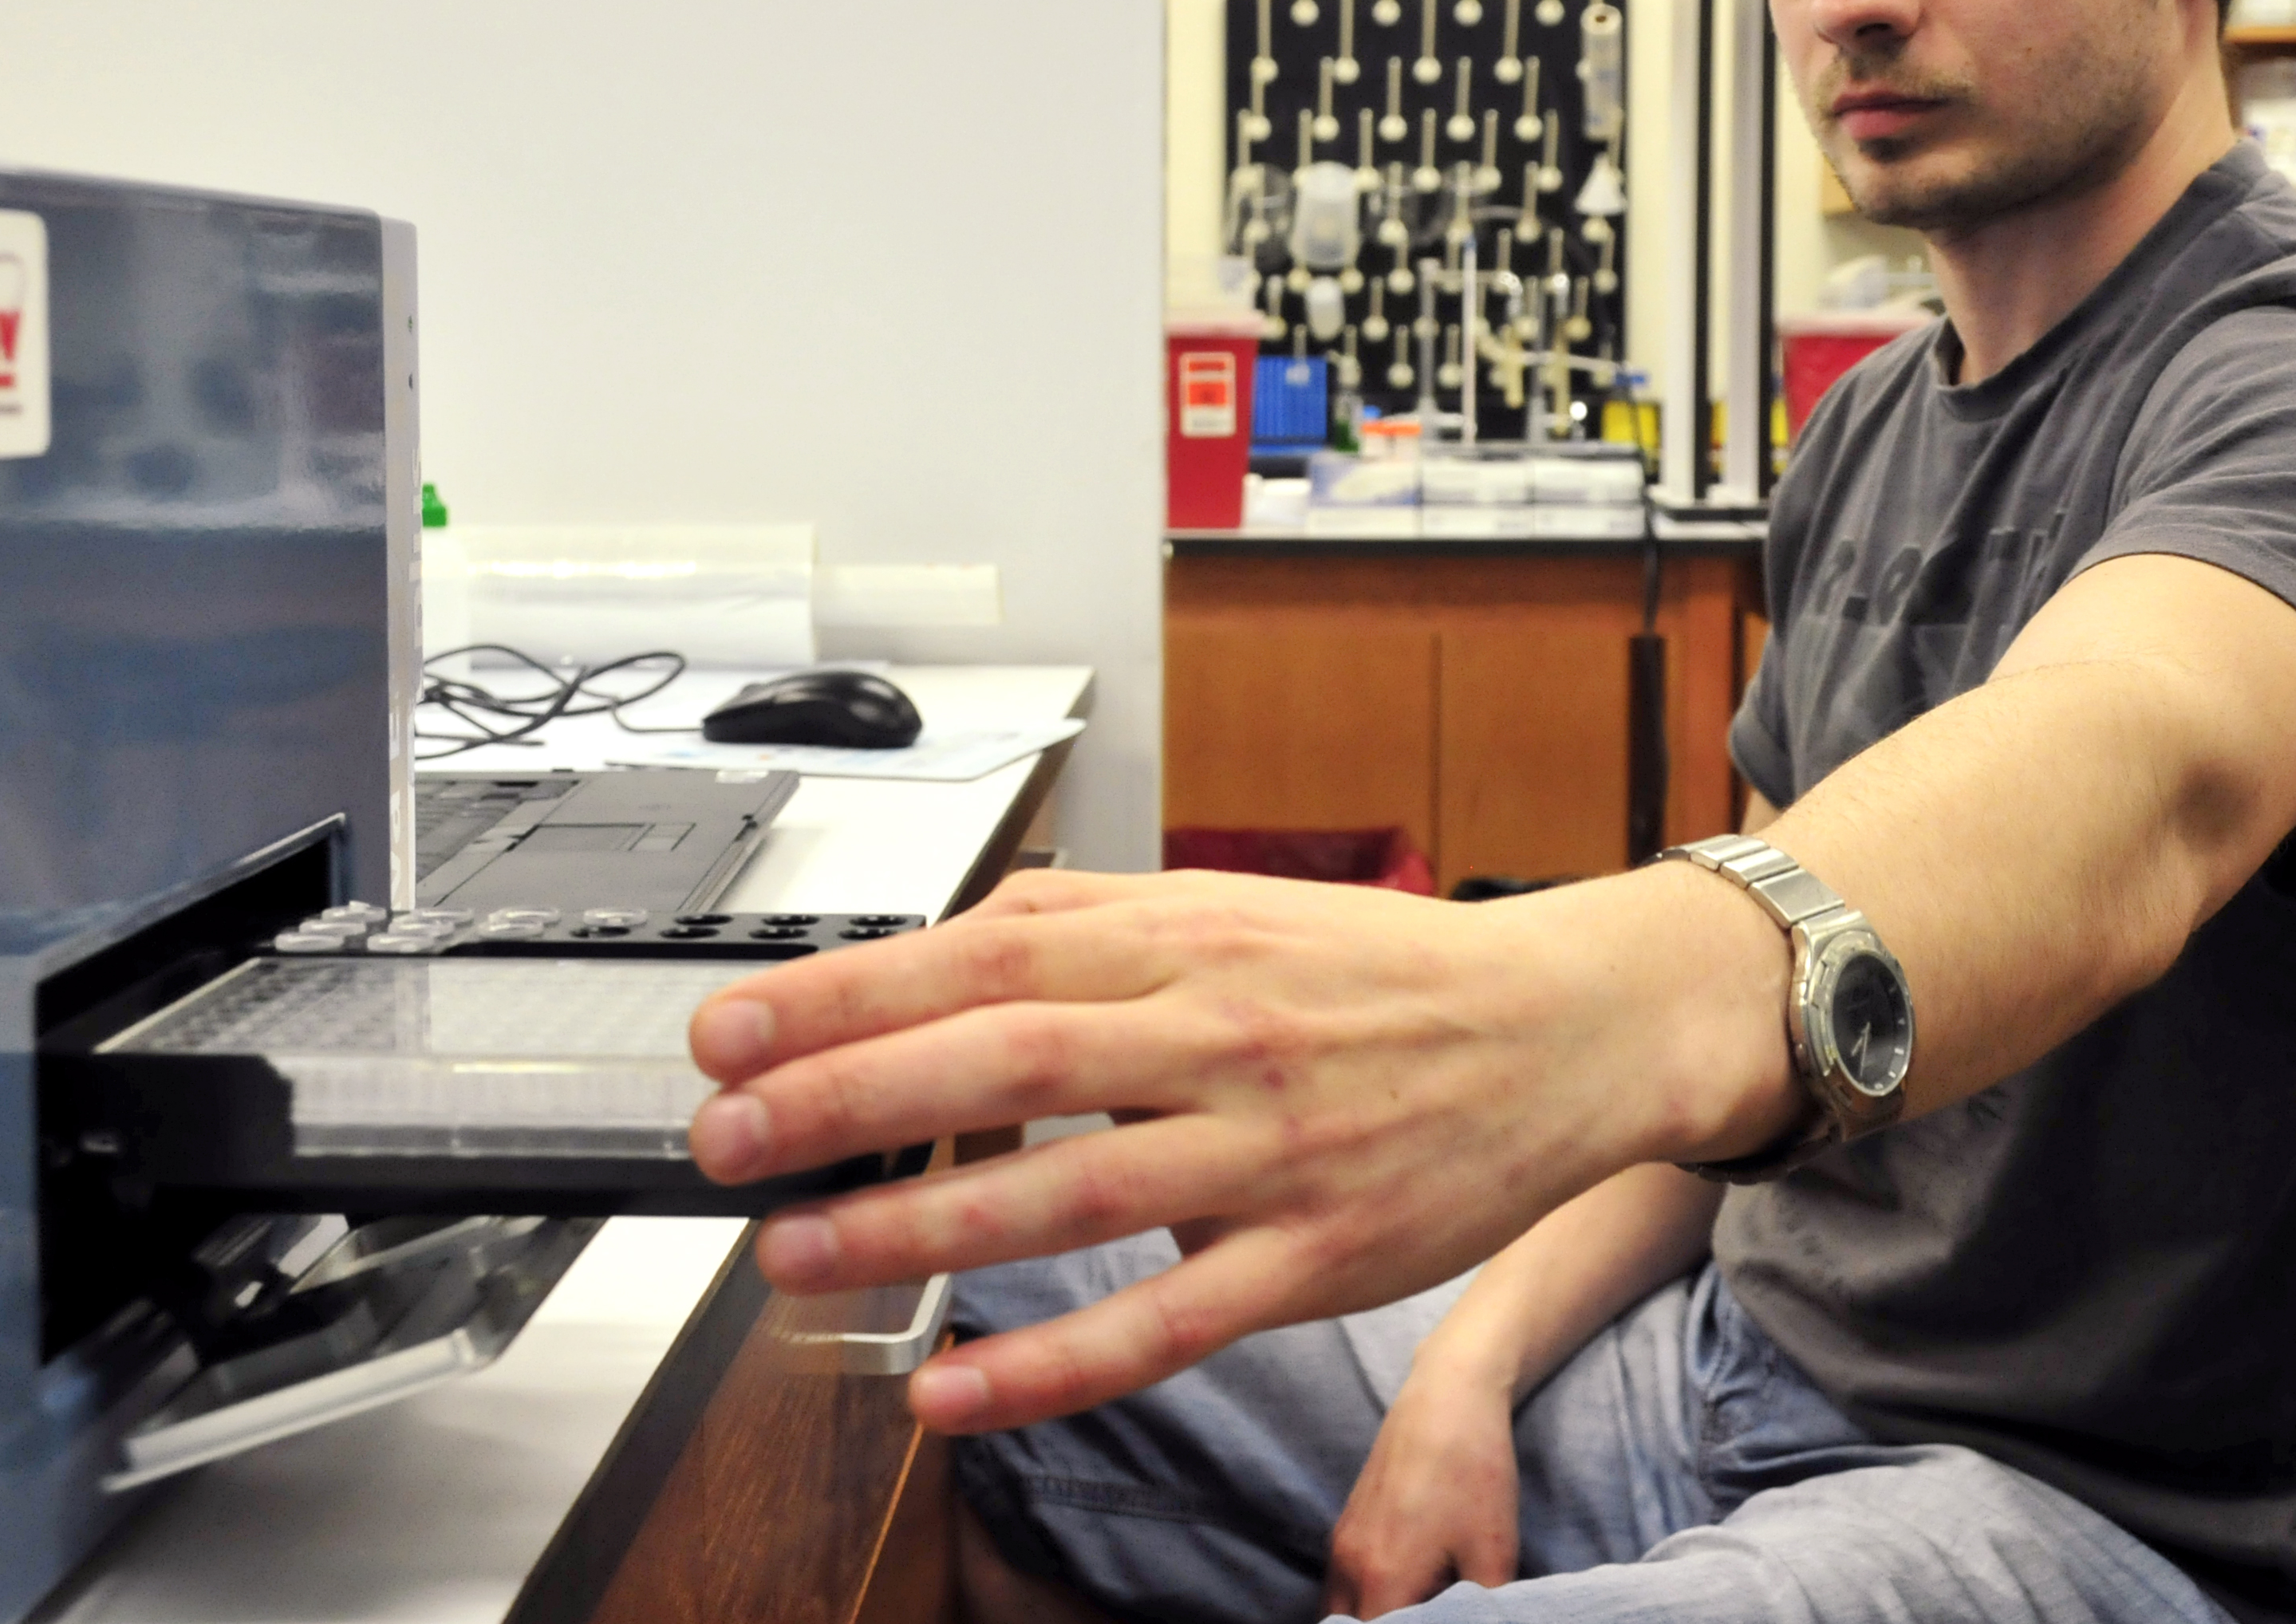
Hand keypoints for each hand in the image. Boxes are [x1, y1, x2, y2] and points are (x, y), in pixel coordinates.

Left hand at [683, 864, 1791, 1434]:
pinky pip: (1166, 1323)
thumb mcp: (1237, 904)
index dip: (848, 992)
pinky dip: (1049, 1364)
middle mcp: (1220, 1032)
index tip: (735, 1027)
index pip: (988, 952)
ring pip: (1069, 1191)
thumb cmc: (1386, 971)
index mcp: (1189, 935)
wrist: (1569, 1026)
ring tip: (796, 1254)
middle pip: (1007, 1055)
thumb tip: (946, 933)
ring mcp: (1268, 1152)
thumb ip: (1094, 915)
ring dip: (918, 1227)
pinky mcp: (1314, 1260)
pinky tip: (952, 1391)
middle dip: (846, 1097)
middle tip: (726, 1134)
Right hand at [1319, 1357, 1521, 1618]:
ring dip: (1370, 1620)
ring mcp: (1342, 1542)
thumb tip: (1484, 1622)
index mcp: (1383, 1578)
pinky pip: (1341, 1584)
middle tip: (1425, 1620)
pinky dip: (1363, 1600)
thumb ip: (1482, 1608)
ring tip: (1417, 1611)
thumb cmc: (1473, 1471)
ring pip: (1340, 1610)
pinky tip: (1406, 1590)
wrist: (1448, 1397)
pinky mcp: (1347, 1523)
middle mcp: (1349, 1564)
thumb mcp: (1494, 1553)